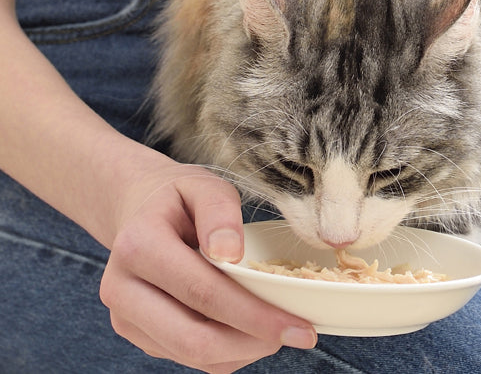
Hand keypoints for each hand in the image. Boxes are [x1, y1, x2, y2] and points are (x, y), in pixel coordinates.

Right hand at [99, 153, 316, 372]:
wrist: (139, 210)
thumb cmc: (176, 198)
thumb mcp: (202, 185)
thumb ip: (218, 211)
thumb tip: (230, 253)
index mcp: (138, 246)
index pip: (202, 292)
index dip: (254, 314)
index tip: (298, 326)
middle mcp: (121, 289)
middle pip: (194, 338)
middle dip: (253, 341)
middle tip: (297, 334)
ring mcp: (125, 316)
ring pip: (193, 356)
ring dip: (243, 349)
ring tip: (276, 327)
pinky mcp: (136, 331)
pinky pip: (187, 357)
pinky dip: (226, 350)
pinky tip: (248, 327)